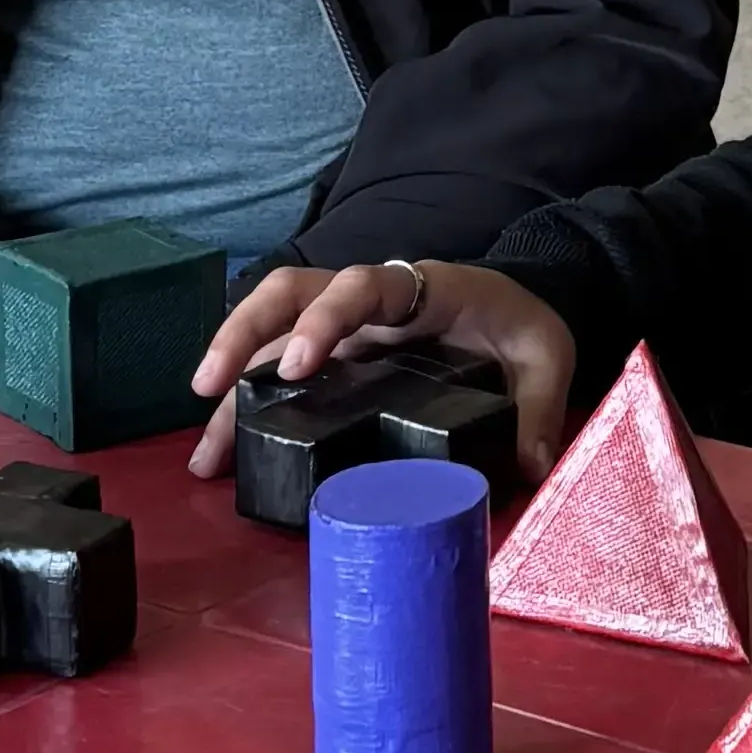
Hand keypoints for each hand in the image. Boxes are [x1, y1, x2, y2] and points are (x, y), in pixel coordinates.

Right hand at [187, 256, 580, 479]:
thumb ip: (540, 406)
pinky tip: (229, 451)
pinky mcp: (337, 358)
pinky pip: (282, 368)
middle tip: (208, 388)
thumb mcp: (546, 356)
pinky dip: (250, 404)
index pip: (360, 287)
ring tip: (205, 453)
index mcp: (418, 287)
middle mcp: (368, 302)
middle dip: (242, 335)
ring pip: (272, 334)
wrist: (518, 307)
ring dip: (231, 383)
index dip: (325, 321)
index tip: (300, 367)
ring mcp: (346, 329)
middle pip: (289, 295)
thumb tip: (530, 466)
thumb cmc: (521, 322)